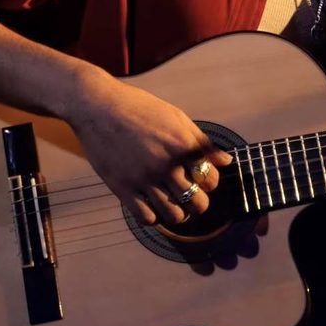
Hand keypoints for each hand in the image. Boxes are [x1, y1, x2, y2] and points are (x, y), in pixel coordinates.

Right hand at [66, 69, 231, 225]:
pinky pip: (147, 218)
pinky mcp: (122, 188)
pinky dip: (154, 217)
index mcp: (183, 146)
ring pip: (175, 216)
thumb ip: (202, 142)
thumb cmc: (140, 108)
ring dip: (179, 213)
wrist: (98, 106)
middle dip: (198, 202)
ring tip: (173, 203)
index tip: (200, 178)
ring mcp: (144, 179)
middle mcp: (166, 165)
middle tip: (190, 195)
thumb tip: (227, 161)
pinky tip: (151, 204)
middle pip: (198, 203)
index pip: (212, 180)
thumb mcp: (177, 118)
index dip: (210, 182)